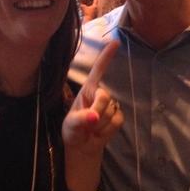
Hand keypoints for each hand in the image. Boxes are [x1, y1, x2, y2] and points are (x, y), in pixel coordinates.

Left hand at [62, 41, 122, 156]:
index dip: (106, 56)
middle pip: (104, 97)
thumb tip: (94, 116)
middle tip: (88, 123)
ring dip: (100, 124)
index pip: (98, 70)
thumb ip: (81, 119)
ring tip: (91, 129)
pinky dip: (108, 130)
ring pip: (111, 111)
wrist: (81, 148)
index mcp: (87, 90)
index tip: (115, 42)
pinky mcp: (118, 118)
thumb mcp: (71, 124)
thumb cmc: (72, 130)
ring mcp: (110, 106)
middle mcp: (99, 95)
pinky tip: (100, 133)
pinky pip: (118, 121)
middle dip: (97, 110)